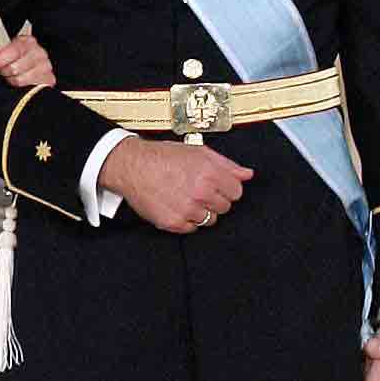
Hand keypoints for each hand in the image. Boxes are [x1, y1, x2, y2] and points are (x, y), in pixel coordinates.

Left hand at [0, 23, 54, 90]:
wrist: (36, 64)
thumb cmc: (19, 57)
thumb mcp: (8, 49)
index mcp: (28, 42)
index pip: (12, 51)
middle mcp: (39, 53)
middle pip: (14, 68)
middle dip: (3, 72)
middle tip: (1, 72)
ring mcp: (46, 67)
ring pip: (20, 80)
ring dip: (11, 80)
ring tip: (11, 77)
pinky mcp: (49, 80)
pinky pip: (29, 89)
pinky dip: (21, 88)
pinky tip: (19, 84)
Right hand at [101, 136, 255, 233]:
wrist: (132, 166)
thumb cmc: (163, 156)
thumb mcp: (198, 152)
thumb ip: (227, 164)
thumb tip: (247, 174)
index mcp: (209, 173)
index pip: (236, 192)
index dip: (227, 187)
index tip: (216, 184)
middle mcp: (200, 193)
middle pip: (224, 207)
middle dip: (214, 199)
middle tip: (198, 189)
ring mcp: (187, 210)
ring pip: (209, 220)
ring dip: (201, 211)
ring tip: (186, 196)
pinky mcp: (173, 222)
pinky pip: (191, 228)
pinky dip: (186, 220)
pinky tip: (176, 205)